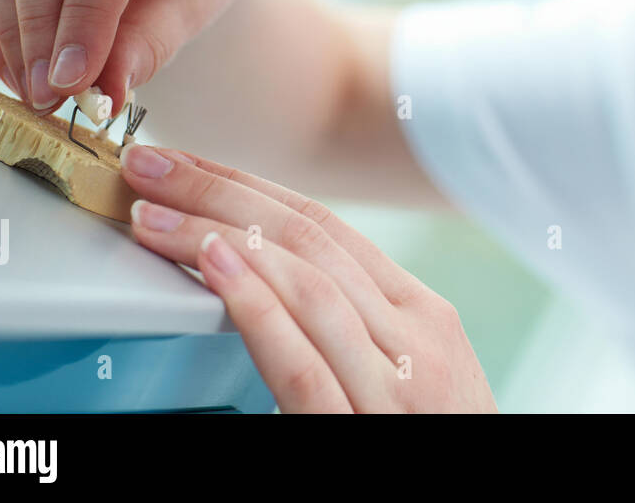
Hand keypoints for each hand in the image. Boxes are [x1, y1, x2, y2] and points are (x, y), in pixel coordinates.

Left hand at [120, 143, 497, 412]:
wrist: (481, 498)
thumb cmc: (436, 439)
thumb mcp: (414, 372)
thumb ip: (358, 325)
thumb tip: (272, 278)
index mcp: (423, 314)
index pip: (326, 228)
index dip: (250, 189)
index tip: (190, 166)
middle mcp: (416, 338)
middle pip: (309, 240)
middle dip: (222, 193)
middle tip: (153, 167)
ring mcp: (396, 387)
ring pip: (306, 284)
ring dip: (218, 237)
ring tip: (155, 216)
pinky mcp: (360, 435)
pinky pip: (304, 362)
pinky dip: (256, 307)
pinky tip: (216, 270)